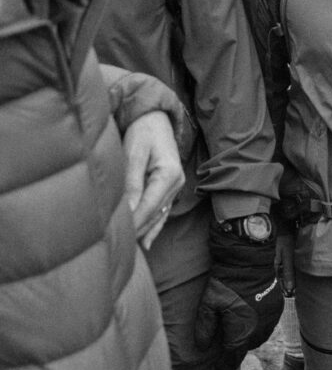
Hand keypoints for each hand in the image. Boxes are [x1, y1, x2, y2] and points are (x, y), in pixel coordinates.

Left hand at [122, 109, 184, 249]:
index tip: (119, 237)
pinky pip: (162, 212)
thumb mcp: (134, 153)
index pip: (149, 205)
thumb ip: (132, 181)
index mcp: (169, 174)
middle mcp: (176, 183)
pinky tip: (147, 243)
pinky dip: (154, 227)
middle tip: (117, 249)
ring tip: (130, 252)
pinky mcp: (169, 188)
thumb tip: (128, 208)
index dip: (135, 222)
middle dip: (137, 230)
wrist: (155, 118)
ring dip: (144, 232)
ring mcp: (175, 187)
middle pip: (154, 213)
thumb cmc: (143, 132)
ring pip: (158, 215)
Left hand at [194, 219, 282, 369]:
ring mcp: (271, 319)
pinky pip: (268, 325)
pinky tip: (251, 318)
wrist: (249, 260)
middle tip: (225, 343)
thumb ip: (204, 328)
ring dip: (249, 338)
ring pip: (260, 338)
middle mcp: (259, 330)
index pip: (233, 358)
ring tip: (238, 331)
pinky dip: (259, 326)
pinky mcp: (278, 308)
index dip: (224, 365)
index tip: (217, 366)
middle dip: (236, 349)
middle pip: (247, 348)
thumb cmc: (226, 282)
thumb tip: (202, 347)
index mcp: (241, 333)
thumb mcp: (209, 304)